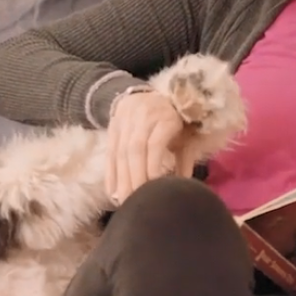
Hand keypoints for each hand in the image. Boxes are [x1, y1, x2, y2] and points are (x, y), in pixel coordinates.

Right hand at [106, 90, 191, 204]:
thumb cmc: (172, 118)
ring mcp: (124, 122)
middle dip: (134, 177)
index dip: (152, 166)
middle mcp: (142, 117)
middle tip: (136, 201)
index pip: (154, 143)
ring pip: (120, 152)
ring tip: (124, 201)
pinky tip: (112, 192)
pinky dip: (110, 174)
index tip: (154, 187)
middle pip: (134, 150)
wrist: (145, 94)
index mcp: (164, 117)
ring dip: (121, 179)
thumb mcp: (183, 133)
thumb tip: (185, 184)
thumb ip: (185, 157)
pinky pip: (110, 153)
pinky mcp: (112, 129)